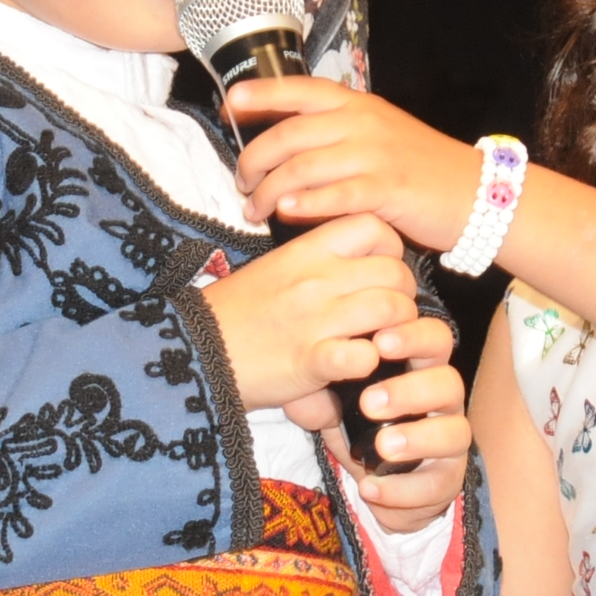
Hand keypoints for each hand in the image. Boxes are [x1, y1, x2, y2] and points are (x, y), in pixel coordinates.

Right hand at [189, 211, 418, 412]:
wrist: (192, 350)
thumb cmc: (235, 312)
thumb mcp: (276, 271)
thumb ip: (318, 264)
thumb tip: (354, 267)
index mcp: (305, 251)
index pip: (373, 227)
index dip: (390, 249)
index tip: (379, 270)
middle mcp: (315, 279)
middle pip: (394, 271)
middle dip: (403, 294)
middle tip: (389, 315)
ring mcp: (315, 320)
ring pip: (391, 309)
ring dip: (396, 330)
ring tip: (380, 342)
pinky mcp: (311, 361)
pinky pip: (364, 356)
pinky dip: (370, 364)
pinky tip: (358, 367)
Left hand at [230, 80, 483, 249]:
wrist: (472, 192)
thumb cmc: (418, 166)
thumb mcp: (377, 133)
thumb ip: (336, 132)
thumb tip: (285, 139)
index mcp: (356, 104)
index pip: (299, 90)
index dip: (261, 95)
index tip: (229, 106)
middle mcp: (361, 123)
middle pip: (288, 135)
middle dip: (254, 160)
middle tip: (241, 183)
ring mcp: (373, 155)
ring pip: (302, 168)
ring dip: (269, 191)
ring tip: (255, 210)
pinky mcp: (385, 190)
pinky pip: (333, 196)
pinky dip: (304, 204)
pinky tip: (286, 213)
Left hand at [285, 313, 467, 525]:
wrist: (373, 483)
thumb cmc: (359, 427)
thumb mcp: (336, 401)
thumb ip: (323, 383)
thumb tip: (305, 377)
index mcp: (420, 370)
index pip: (434, 339)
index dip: (415, 336)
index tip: (379, 342)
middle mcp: (443, 402)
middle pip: (450, 382)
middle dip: (411, 390)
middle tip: (368, 403)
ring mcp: (450, 441)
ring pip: (456, 432)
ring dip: (417, 438)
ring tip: (382, 447)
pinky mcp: (447, 480)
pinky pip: (436, 484)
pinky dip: (402, 488)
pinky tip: (370, 487)